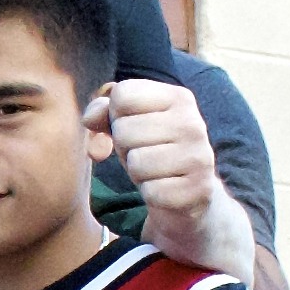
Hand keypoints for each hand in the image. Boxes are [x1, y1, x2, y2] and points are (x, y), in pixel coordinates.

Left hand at [84, 72, 240, 273]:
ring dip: (137, 172)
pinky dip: (150, 194)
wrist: (189, 195)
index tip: (134, 127)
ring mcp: (200, 157)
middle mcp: (194, 123)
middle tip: (145, 154)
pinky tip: (165, 189)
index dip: (116, 116)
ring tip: (154, 171)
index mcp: (179, 98)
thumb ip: (103, 111)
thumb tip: (89, 119)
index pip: (123, 95)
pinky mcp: (198, 190)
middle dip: (125, 147)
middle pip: (124, 130)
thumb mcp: (128, 124)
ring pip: (136, 162)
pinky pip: (150, 191)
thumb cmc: (153, 151)